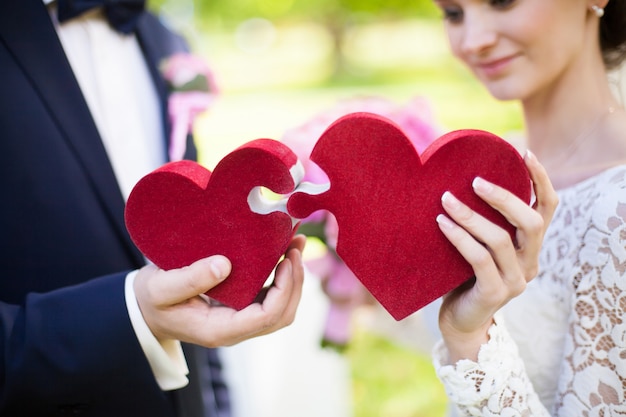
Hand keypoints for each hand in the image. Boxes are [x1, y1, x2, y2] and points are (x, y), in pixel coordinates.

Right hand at [134, 235, 305, 346]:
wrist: (144, 309)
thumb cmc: (151, 299)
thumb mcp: (160, 287)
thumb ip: (189, 278)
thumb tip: (225, 265)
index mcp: (219, 330)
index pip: (265, 317)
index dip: (283, 289)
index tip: (286, 259)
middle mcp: (235, 330)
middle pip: (281, 315)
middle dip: (295, 282)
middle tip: (296, 247)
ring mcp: (240, 320)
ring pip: (281, 308)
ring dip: (293, 278)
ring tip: (295, 244)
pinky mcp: (241, 308)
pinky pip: (271, 297)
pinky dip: (283, 276)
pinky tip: (284, 251)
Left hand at [435, 151, 557, 362]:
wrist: (460, 321)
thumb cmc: (463, 275)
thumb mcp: (477, 244)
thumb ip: (481, 220)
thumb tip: (457, 179)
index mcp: (529, 247)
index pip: (547, 208)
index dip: (541, 180)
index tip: (525, 153)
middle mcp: (530, 262)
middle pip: (531, 222)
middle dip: (503, 197)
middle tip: (474, 181)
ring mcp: (515, 281)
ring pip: (500, 239)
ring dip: (470, 216)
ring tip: (445, 200)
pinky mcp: (495, 294)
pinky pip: (479, 259)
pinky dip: (460, 237)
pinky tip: (441, 223)